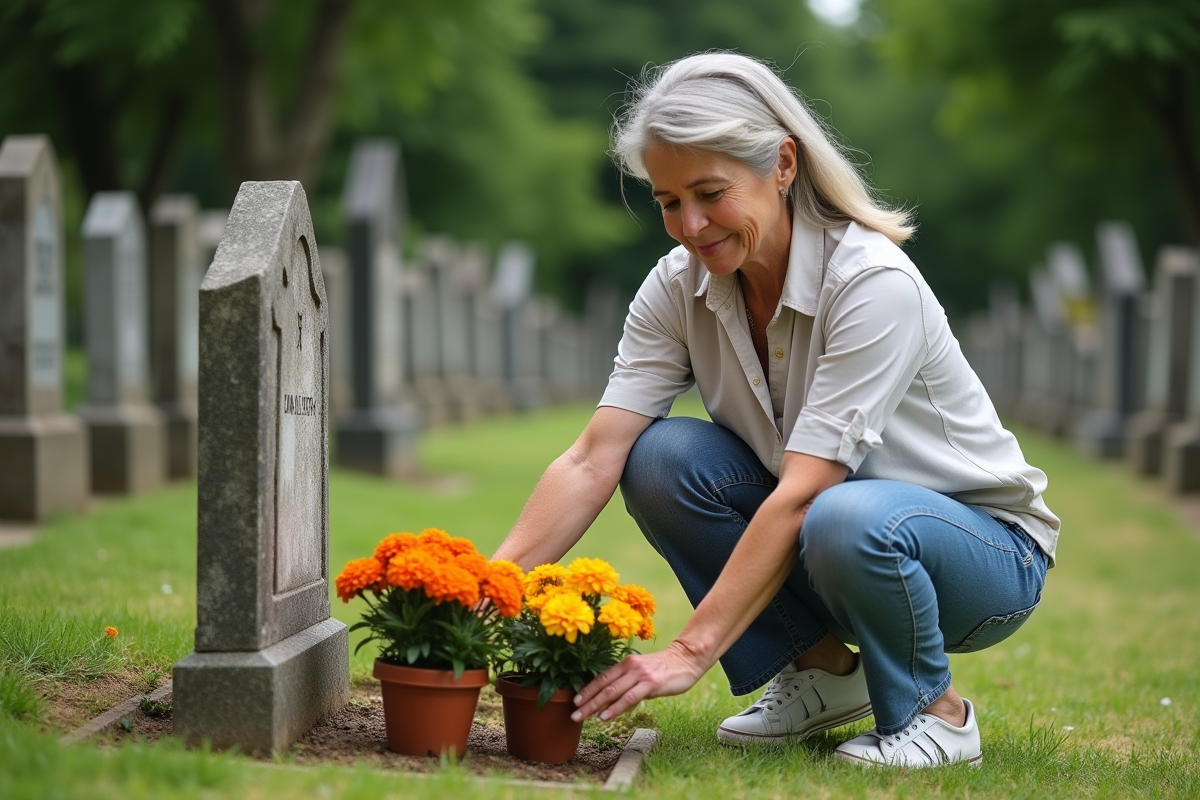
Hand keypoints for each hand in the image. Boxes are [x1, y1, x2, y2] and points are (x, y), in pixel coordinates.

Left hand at [571, 640, 706, 721]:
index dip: (587, 689)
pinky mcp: (651, 683)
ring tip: (582, 717)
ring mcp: (640, 675)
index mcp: (626, 663)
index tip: (575, 701)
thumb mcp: (642, 673)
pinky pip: (629, 697)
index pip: (602, 677)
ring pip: (613, 692)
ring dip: (595, 706)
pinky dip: (615, 708)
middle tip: (573, 714)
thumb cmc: (664, 669)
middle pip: (603, 686)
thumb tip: (612, 701)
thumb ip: (628, 683)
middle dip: (587, 701)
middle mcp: (630, 667)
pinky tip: (605, 716)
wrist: (686, 659)